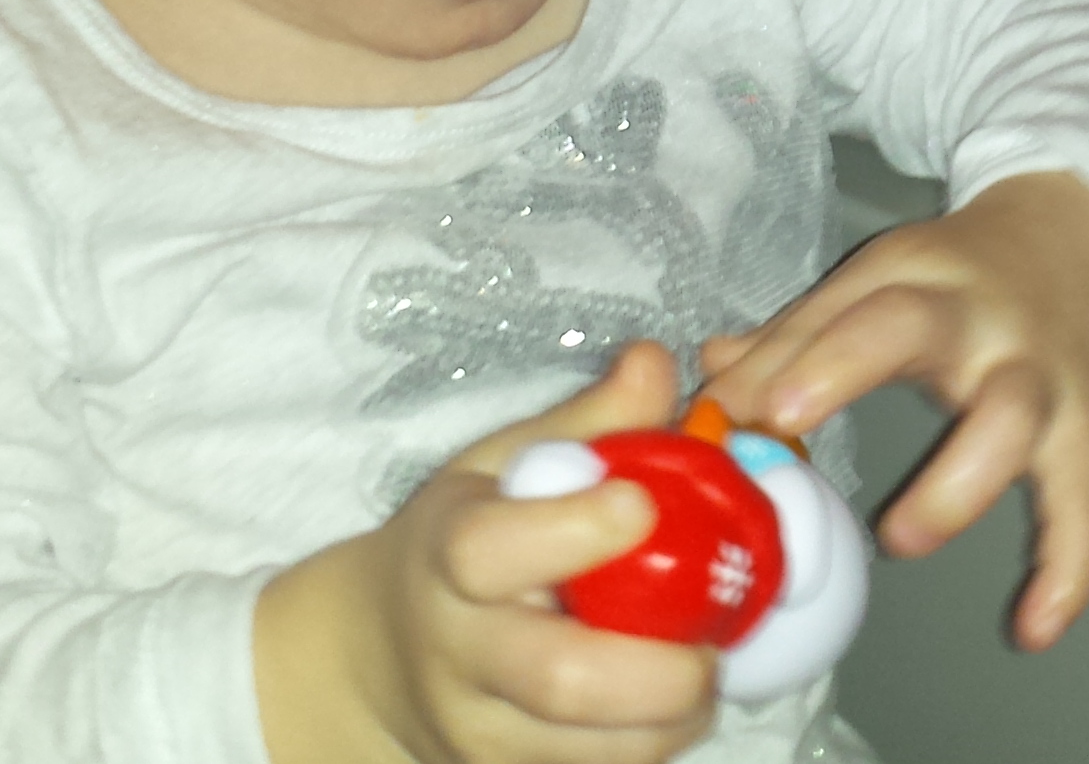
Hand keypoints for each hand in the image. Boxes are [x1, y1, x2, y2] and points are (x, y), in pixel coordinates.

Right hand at [254, 343, 719, 763]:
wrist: (374, 655)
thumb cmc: (459, 544)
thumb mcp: (502, 466)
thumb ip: (587, 422)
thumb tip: (660, 362)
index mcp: (449, 552)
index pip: (491, 551)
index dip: (574, 530)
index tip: (640, 504)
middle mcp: (459, 650)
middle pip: (560, 680)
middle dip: (661, 667)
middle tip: (714, 632)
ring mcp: (480, 731)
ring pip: (593, 751)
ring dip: (674, 715)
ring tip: (705, 665)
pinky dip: (652, 744)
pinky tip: (670, 703)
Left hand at [698, 173, 1088, 650]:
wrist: (1079, 246)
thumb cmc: (959, 278)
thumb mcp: (883, 281)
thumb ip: (799, 335)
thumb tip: (713, 377)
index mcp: (912, 278)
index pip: (839, 306)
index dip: (787, 353)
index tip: (735, 405)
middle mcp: (972, 317)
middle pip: (914, 328)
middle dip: (848, 364)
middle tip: (787, 418)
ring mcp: (1036, 371)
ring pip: (1007, 417)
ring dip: (953, 482)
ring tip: (901, 539)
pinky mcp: (1084, 428)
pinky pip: (1083, 501)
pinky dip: (1069, 567)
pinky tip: (1034, 627)